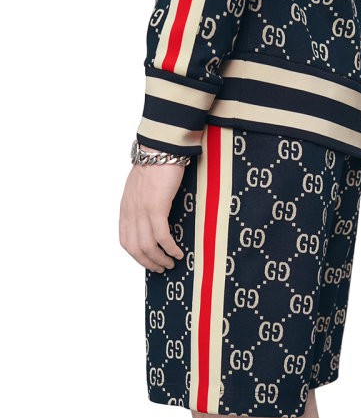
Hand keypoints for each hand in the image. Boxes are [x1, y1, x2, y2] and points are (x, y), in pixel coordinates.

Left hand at [119, 153, 185, 272]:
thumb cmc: (155, 164)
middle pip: (134, 248)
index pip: (125, 240)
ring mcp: (141, 210)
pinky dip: (169, 248)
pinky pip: (161, 236)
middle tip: (162, 268)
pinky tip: (178, 252)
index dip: (137, 256)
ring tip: (171, 263)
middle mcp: (130, 211)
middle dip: (148, 263)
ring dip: (159, 259)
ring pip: (147, 246)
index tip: (150, 262)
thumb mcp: (142, 187)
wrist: (160, 148)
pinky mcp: (156, 207)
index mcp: (126, 208)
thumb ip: (142, 202)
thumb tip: (154, 216)